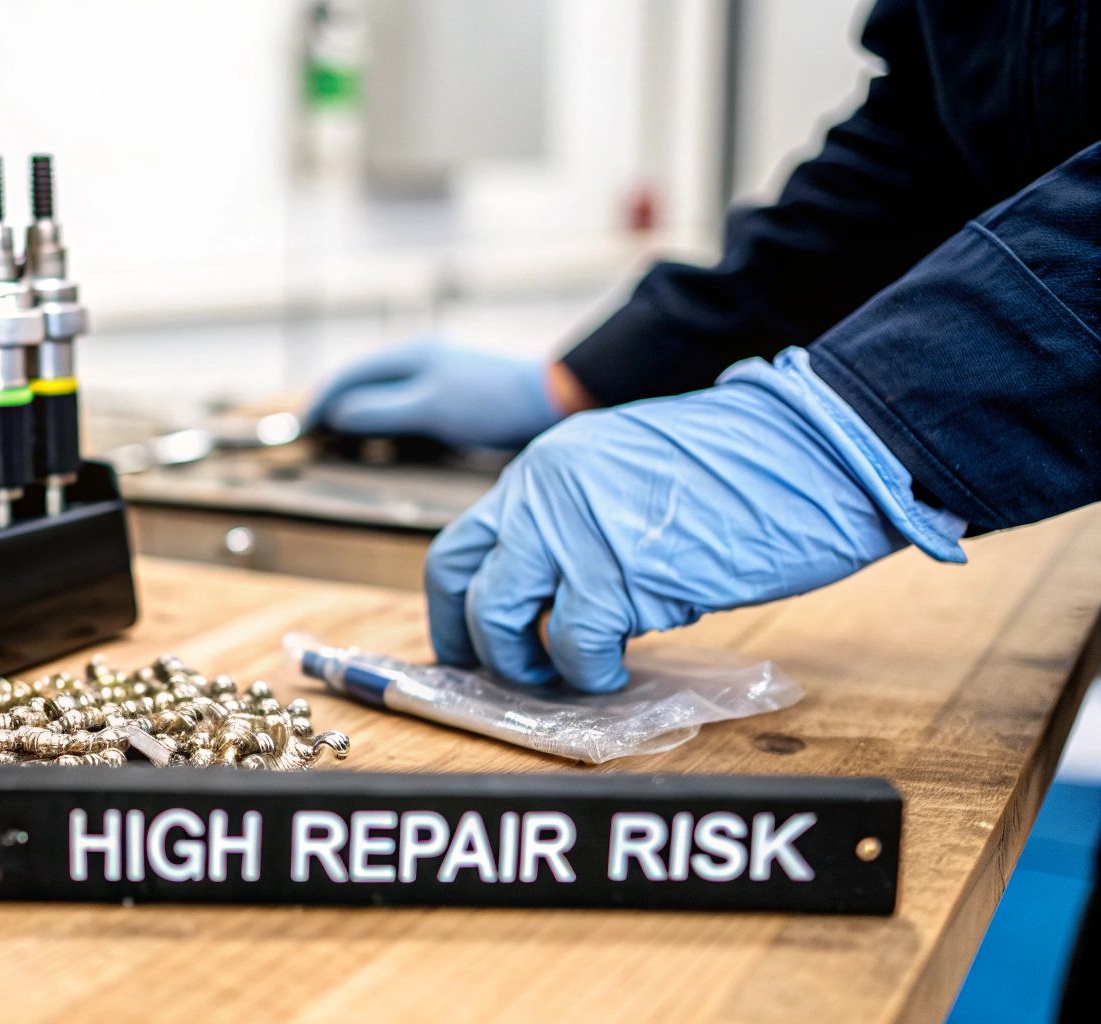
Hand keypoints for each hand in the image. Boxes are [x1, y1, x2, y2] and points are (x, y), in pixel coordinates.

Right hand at [307, 340, 585, 448]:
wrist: (551, 398)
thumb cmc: (490, 402)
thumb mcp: (428, 409)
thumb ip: (379, 411)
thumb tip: (337, 415)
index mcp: (410, 355)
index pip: (349, 375)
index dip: (320, 401)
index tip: (300, 429)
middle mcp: (420, 358)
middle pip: (363, 381)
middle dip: (335, 406)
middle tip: (312, 435)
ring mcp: (438, 374)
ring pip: (384, 392)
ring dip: (360, 414)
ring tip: (340, 438)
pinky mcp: (455, 393)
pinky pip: (406, 403)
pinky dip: (385, 420)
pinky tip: (388, 438)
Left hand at [424, 349, 966, 691]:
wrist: (813, 451)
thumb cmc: (747, 471)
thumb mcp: (633, 476)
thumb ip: (579, 521)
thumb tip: (551, 594)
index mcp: (545, 466)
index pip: (462, 542)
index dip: (456, 605)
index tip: (469, 643)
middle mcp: (543, 491)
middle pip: (459, 579)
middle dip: (471, 642)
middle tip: (507, 676)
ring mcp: (574, 529)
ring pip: (499, 617)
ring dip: (526, 664)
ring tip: (569, 676)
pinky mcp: (618, 571)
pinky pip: (574, 647)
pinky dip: (589, 675)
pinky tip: (617, 674)